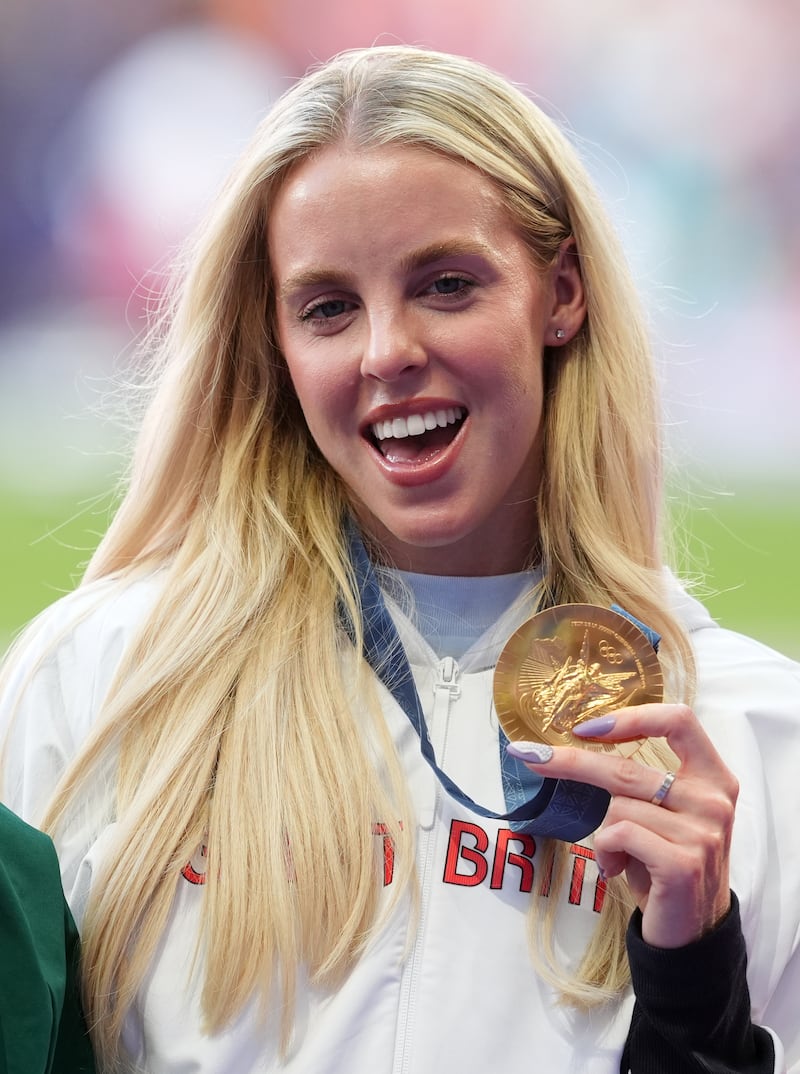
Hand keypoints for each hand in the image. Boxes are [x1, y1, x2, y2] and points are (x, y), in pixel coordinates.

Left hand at [509, 703, 738, 947]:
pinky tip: (617, 869)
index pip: (679, 721)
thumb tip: (575, 743)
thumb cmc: (666, 861)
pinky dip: (606, 852)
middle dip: (572, 762)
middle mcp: (714, 800)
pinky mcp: (683, 863)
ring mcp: (702, 833)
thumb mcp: (664, 812)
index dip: (632, 716)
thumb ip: (641, 779)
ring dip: (603, 832)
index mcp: (714, 777)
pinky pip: (618, 834)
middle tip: (531, 756)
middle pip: (629, 768)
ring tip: (618, 855)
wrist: (691, 931)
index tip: (587, 727)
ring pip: (618, 806)